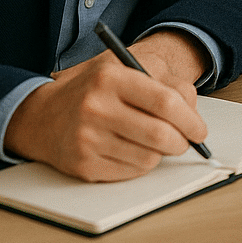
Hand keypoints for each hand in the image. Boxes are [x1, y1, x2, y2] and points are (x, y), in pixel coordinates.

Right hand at [4, 33, 208, 181]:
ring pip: (149, 157)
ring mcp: (87, 138)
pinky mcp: (82, 165)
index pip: (165, 101)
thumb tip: (195, 117)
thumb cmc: (94, 91)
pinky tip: (131, 150)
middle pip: (160, 134)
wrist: (41, 116)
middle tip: (185, 141)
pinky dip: (140, 164)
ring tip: (151, 141)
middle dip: (181, 142)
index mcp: (110, 77)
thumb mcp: (127, 69)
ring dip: (160, 153)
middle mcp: (96, 107)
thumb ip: (167, 83)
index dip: (191, 120)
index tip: (200, 130)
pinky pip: (131, 172)